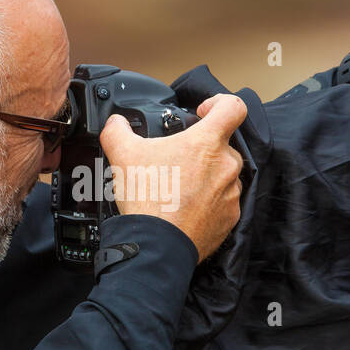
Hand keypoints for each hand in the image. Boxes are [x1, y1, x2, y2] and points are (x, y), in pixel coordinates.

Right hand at [99, 93, 246, 261]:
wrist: (158, 245)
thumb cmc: (147, 200)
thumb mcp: (122, 154)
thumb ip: (117, 129)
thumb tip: (116, 123)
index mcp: (207, 143)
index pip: (233, 107)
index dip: (219, 104)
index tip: (202, 114)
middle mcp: (227, 165)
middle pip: (222, 145)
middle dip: (200, 150)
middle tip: (176, 161)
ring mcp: (231, 193)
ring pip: (223, 174)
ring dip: (204, 176)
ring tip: (178, 188)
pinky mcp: (231, 217)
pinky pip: (223, 201)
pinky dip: (208, 202)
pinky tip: (185, 207)